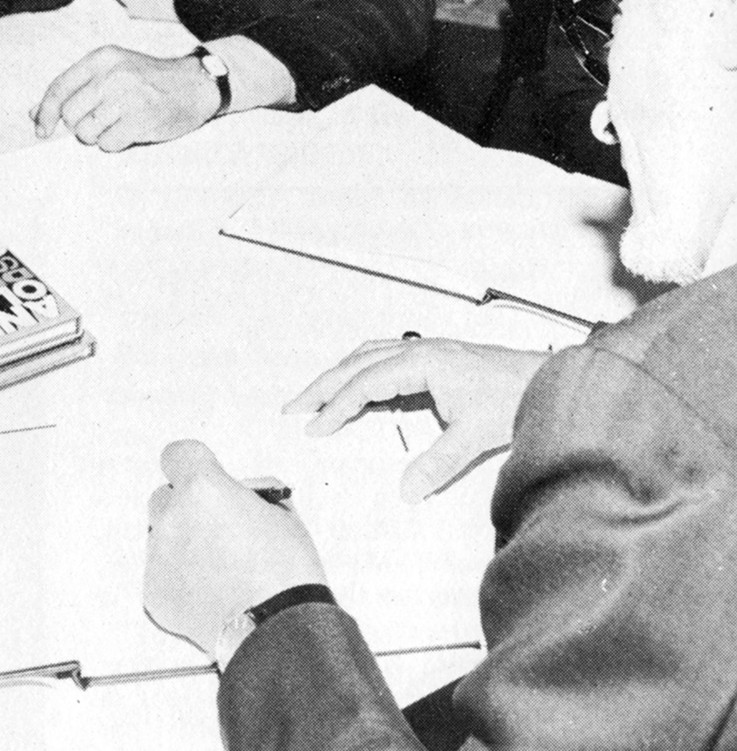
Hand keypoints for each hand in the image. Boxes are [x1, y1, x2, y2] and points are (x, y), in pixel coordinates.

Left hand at [30, 47, 220, 151]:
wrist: (194, 86)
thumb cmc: (149, 80)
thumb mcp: (112, 71)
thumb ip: (75, 88)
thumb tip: (35, 113)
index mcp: (102, 58)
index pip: (59, 88)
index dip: (45, 113)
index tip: (42, 130)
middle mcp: (113, 75)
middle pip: (70, 114)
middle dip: (79, 125)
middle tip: (100, 121)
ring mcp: (128, 98)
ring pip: (86, 132)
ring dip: (97, 136)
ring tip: (117, 124)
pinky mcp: (141, 120)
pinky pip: (108, 144)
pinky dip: (114, 143)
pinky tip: (129, 131)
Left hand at [144, 440, 326, 656]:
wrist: (276, 627)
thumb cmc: (285, 573)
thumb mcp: (281, 511)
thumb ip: (249, 493)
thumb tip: (240, 495)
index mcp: (204, 488)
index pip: (177, 454)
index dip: (191, 463)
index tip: (200, 472)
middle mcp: (174, 518)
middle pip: (165, 496)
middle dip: (187, 506)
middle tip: (217, 526)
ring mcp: (160, 557)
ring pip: (162, 535)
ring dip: (182, 541)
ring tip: (217, 565)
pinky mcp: (154, 592)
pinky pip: (161, 572)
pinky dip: (179, 577)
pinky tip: (210, 589)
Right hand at [284, 337, 547, 501]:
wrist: (545, 379)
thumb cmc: (515, 395)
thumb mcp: (475, 435)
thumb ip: (438, 464)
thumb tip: (407, 490)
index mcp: (423, 362)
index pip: (366, 383)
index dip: (337, 406)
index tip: (316, 426)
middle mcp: (421, 350)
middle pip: (358, 363)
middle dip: (323, 385)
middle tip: (294, 407)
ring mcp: (427, 350)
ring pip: (368, 354)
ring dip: (339, 373)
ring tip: (316, 395)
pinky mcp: (435, 357)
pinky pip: (385, 356)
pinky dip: (361, 369)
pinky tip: (360, 387)